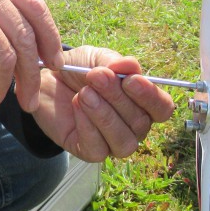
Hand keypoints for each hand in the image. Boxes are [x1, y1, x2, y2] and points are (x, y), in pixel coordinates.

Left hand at [29, 45, 175, 162]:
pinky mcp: (89, 151)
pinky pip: (98, 149)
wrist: (47, 80)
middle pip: (140, 122)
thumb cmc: (79, 70)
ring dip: (105, 115)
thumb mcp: (97, 59)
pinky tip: (77, 106)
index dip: (150, 97)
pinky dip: (88, 126)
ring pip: (124, 142)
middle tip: (95, 76)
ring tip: (85, 93)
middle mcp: (132, 126)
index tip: (130, 80)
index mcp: (142, 102)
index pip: (162, 108)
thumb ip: (115, 63)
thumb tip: (130, 66)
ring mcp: (112, 142)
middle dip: (117, 98)